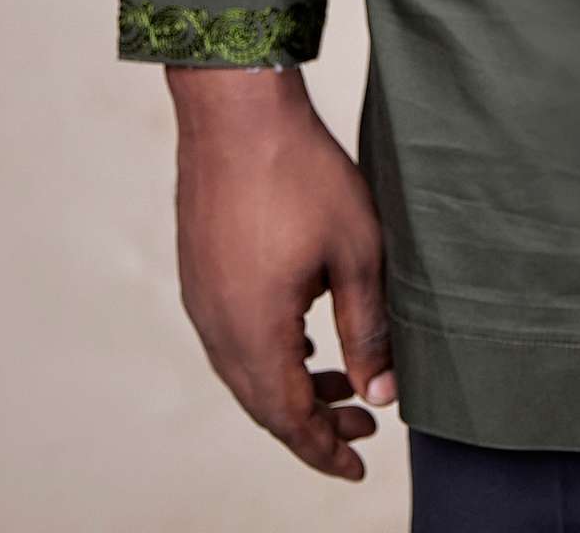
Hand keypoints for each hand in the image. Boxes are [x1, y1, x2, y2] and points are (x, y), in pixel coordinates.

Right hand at [167, 65, 395, 483]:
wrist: (237, 113)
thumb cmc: (301, 175)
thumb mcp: (355, 253)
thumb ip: (367, 329)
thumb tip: (381, 394)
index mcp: (254, 333)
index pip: (290, 418)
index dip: (324, 449)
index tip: (360, 465)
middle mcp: (217, 327)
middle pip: (263, 404)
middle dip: (313, 422)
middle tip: (363, 426)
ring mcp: (200, 300)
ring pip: (245, 372)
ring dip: (290, 386)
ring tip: (340, 382)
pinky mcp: (198, 273)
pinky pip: (231, 338)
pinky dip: (268, 354)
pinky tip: (301, 338)